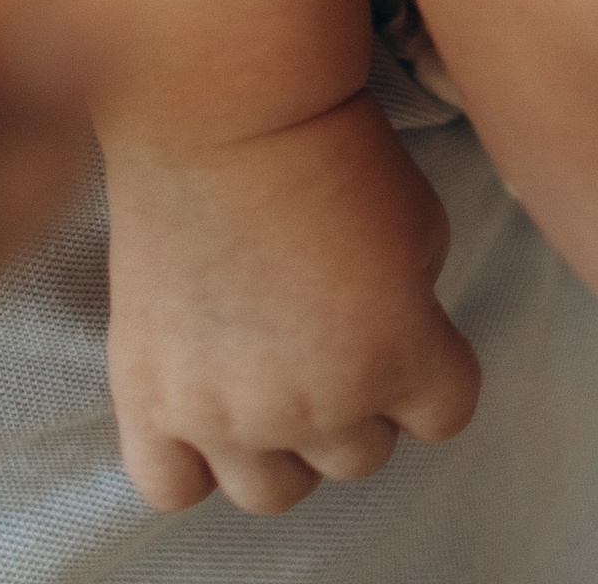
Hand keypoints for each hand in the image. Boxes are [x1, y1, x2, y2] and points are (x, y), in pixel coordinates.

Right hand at [105, 95, 476, 516]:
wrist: (225, 107)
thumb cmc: (333, 145)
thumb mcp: (422, 222)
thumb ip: (414, 304)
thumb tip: (389, 335)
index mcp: (400, 357)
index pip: (446, 415)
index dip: (433, 368)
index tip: (408, 327)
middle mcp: (319, 406)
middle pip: (361, 456)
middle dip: (359, 400)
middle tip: (330, 332)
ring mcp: (228, 413)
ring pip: (275, 490)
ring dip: (283, 442)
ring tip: (268, 372)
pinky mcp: (151, 399)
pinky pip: (174, 488)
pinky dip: (192, 460)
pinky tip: (201, 404)